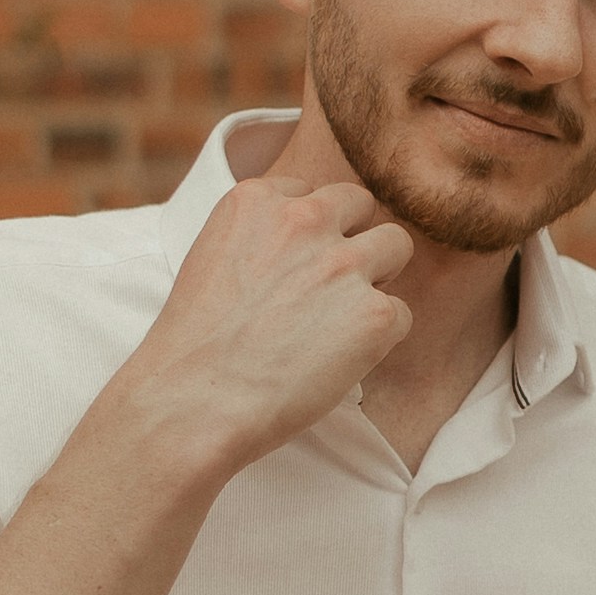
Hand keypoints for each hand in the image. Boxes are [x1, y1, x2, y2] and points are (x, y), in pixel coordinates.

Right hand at [121, 156, 411, 481]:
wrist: (194, 402)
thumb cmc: (194, 347)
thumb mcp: (213, 260)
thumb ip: (260, 240)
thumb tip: (299, 256)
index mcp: (257, 199)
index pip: (312, 193)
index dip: (312, 232)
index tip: (296, 268)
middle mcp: (304, 219)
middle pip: (361, 204)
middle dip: (353, 239)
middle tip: (330, 290)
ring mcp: (344, 264)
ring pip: (396, 245)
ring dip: (377, 278)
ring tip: (342, 322)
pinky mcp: (374, 314)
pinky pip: (401, 313)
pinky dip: (379, 338)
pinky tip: (339, 362)